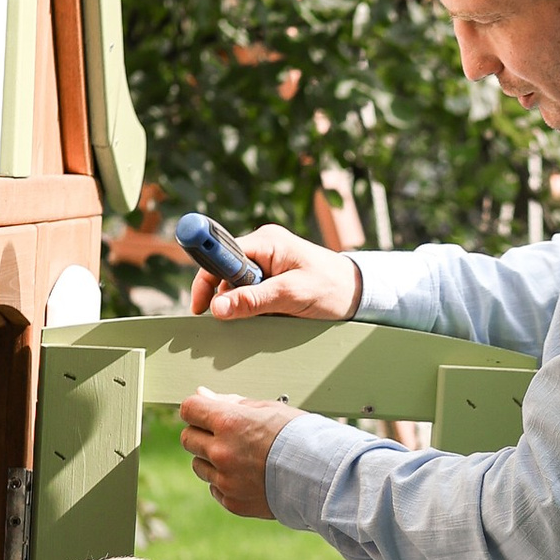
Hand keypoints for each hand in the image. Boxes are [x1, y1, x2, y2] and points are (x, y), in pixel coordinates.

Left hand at [180, 390, 293, 519]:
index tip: (207, 413)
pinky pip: (214, 489)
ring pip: (199, 466)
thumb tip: (203, 395)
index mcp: (229, 423)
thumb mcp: (268, 409)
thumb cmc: (301, 437)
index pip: (189, 409)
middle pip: (188, 438)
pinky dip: (225, 482)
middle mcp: (221, 452)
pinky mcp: (233, 502)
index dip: (197, 409)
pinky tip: (249, 476)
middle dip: (202, 434)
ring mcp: (225, 480)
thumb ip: (230, 403)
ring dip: (212, 460)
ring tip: (242, 459)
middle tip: (226, 436)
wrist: (324, 476)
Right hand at [187, 222, 361, 324]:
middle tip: (238, 317)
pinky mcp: (272, 276)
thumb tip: (218, 307)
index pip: (221, 255)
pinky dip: (252, 306)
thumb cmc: (332, 288)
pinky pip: (249, 291)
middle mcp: (263, 247)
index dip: (207, 279)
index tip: (200, 304)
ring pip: (236, 285)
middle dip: (227, 296)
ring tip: (266, 314)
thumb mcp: (292, 295)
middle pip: (225, 272)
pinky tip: (268, 314)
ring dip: (242, 304)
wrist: (359, 294)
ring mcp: (266, 261)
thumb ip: (254, 300)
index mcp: (266, 241)